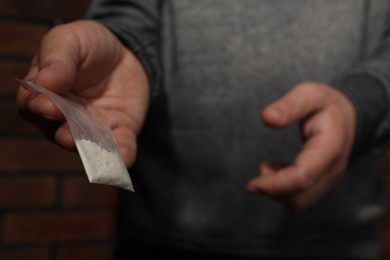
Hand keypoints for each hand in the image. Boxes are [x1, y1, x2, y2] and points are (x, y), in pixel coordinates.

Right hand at [16, 20, 148, 166]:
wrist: (125, 51)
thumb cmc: (88, 44)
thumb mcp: (69, 41)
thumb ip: (56, 60)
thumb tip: (42, 83)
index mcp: (44, 94)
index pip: (34, 108)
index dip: (39, 109)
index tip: (50, 107)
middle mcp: (66, 117)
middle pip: (59, 132)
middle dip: (65, 135)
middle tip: (69, 135)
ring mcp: (94, 126)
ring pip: (89, 144)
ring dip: (92, 150)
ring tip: (97, 153)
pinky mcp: (120, 130)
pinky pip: (120, 145)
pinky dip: (123, 153)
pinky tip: (125, 158)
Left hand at [247, 82, 356, 211]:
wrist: (347, 115)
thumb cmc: (325, 104)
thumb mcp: (309, 94)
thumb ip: (290, 105)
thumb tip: (267, 118)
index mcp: (330, 146)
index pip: (304, 175)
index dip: (276, 184)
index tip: (253, 184)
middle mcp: (332, 169)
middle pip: (300, 196)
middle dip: (272, 190)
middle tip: (256, 173)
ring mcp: (329, 179)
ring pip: (299, 201)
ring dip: (276, 191)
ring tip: (267, 166)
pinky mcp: (321, 183)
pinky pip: (300, 198)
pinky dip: (282, 190)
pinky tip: (275, 168)